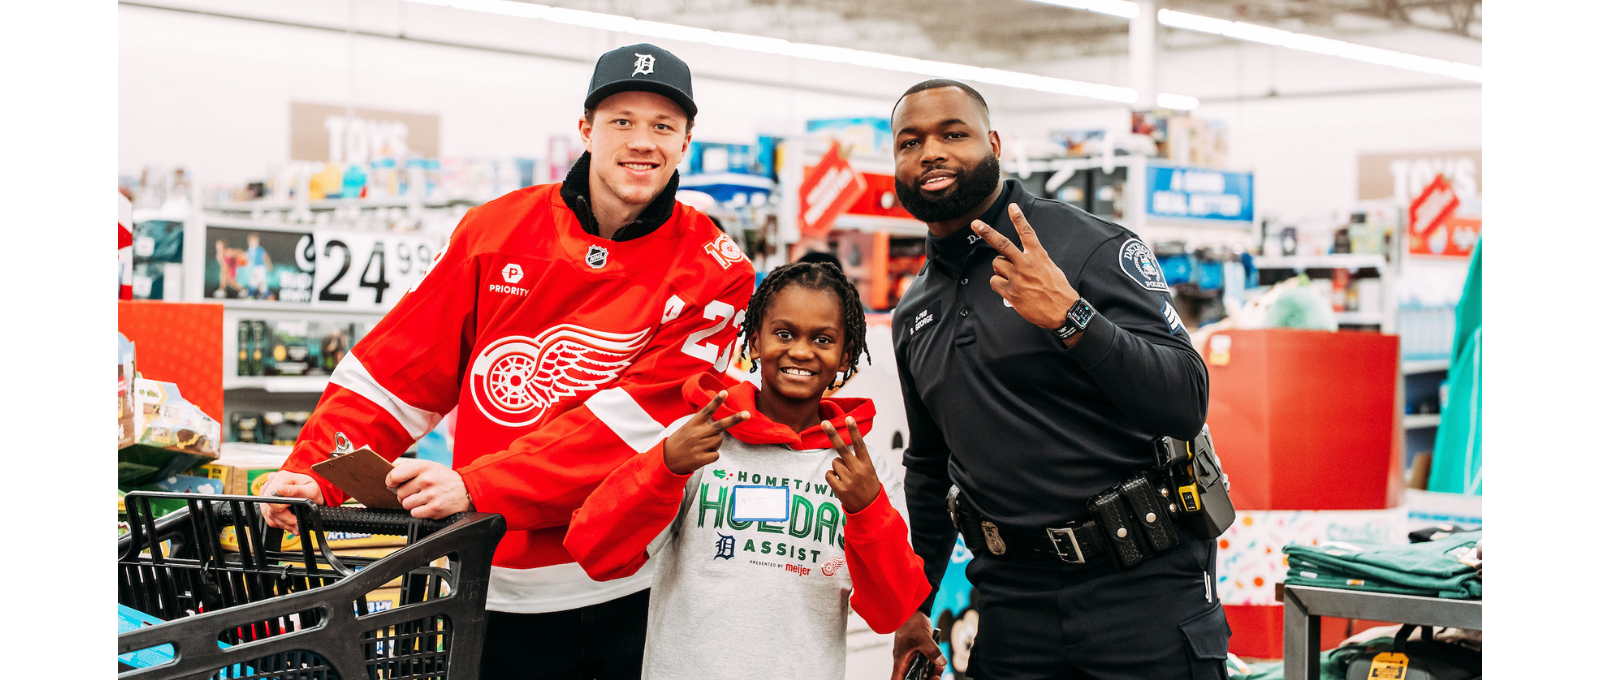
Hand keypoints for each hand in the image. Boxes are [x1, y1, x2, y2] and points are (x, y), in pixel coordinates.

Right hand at [259, 471, 324, 535]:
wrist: (311, 489)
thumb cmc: (313, 488)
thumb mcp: (310, 489)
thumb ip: (295, 490)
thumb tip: (279, 490)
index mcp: (281, 478)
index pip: (272, 498)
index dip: (282, 510)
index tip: (295, 518)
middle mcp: (271, 482)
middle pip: (270, 507)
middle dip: (285, 520)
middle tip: (297, 527)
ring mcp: (266, 490)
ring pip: (268, 513)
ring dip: (282, 523)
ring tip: (295, 528)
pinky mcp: (266, 499)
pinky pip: (267, 514)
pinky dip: (278, 522)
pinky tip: (288, 524)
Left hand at [386, 459, 473, 518]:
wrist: (467, 490)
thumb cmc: (444, 478)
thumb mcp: (430, 466)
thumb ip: (410, 468)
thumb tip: (391, 475)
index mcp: (424, 467)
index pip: (395, 475)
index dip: (390, 481)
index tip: (393, 484)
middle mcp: (427, 480)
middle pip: (400, 493)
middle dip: (404, 495)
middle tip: (414, 493)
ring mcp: (431, 495)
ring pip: (406, 504)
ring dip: (411, 504)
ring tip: (422, 499)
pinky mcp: (434, 509)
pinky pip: (414, 513)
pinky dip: (418, 512)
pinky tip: (426, 506)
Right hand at [663, 391, 748, 474]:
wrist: (666, 459)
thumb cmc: (680, 441)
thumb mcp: (687, 428)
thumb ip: (702, 425)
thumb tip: (720, 429)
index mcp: (693, 424)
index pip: (706, 410)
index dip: (716, 401)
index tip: (725, 392)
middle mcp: (696, 433)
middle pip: (720, 426)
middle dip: (735, 419)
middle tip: (748, 414)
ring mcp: (698, 446)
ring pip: (719, 441)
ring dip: (715, 443)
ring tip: (702, 446)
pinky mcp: (700, 459)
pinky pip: (716, 454)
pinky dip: (712, 455)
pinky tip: (702, 456)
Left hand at [821, 417, 880, 513]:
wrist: (870, 508)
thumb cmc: (868, 486)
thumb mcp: (868, 470)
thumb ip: (857, 460)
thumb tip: (840, 449)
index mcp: (866, 464)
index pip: (860, 444)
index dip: (854, 430)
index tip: (849, 418)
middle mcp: (858, 470)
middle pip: (842, 449)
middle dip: (833, 434)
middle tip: (824, 423)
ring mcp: (849, 480)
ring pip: (834, 463)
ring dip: (837, 467)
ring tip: (846, 477)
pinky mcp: (841, 489)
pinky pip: (828, 474)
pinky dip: (831, 476)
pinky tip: (839, 482)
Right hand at [891, 612, 946, 679]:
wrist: (914, 611)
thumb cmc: (911, 623)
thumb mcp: (922, 637)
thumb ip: (932, 651)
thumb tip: (941, 662)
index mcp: (901, 660)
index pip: (897, 679)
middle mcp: (905, 661)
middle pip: (913, 678)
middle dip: (925, 679)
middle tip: (936, 676)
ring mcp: (912, 657)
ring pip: (921, 672)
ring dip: (931, 672)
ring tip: (940, 666)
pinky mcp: (919, 653)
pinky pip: (926, 664)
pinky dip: (933, 664)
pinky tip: (940, 661)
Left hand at [972, 203, 1081, 335]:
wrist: (1063, 311)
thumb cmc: (1059, 291)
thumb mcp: (1051, 268)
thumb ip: (1035, 260)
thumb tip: (1023, 258)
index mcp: (1038, 256)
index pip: (1027, 233)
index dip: (1018, 218)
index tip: (1012, 206)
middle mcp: (1026, 263)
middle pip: (1002, 244)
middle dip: (987, 232)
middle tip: (975, 223)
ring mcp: (1017, 277)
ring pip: (997, 264)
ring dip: (1000, 269)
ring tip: (1012, 277)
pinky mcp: (1010, 292)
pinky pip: (994, 282)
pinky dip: (998, 284)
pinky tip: (1008, 289)